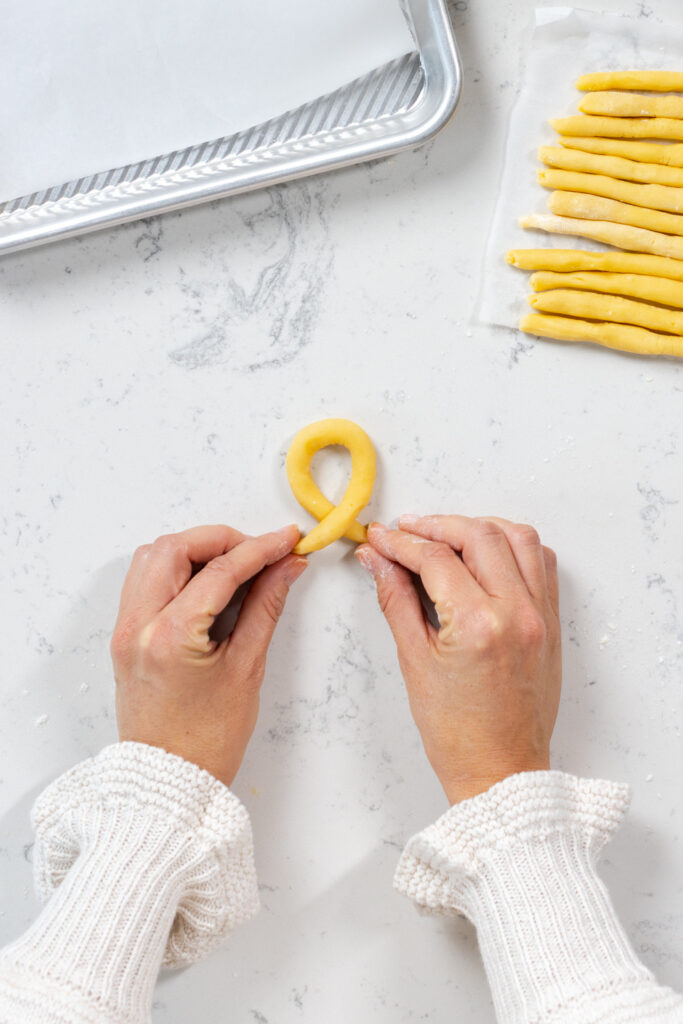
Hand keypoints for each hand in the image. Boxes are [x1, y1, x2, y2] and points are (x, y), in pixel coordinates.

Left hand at [112, 524, 305, 785]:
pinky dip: (176, 568)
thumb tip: (287, 567)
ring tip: (236, 565)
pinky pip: (144, 579)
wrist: (169, 782)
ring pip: (153, 557)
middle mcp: (137, 625)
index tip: (287, 540)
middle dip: (221, 539)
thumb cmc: (208, 739)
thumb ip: (266, 607)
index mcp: (170, 636)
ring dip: (195, 549)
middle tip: (260, 552)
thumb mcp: (247, 668)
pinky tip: (207, 581)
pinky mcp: (124, 635)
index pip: (219, 570)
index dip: (260, 548)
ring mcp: (125, 629)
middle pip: (174, 547)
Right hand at [357, 515, 560, 803]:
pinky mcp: (552, 621)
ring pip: (517, 538)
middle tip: (406, 531)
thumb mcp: (414, 661)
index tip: (379, 538)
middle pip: (478, 535)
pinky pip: (541, 562)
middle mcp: (517, 612)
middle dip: (436, 525)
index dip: (401, 542)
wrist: (500, 771)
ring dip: (478, 526)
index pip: (436, 558)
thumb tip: (377, 559)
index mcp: (479, 626)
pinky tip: (484, 553)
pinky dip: (512, 545)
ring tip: (445, 536)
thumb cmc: (456, 732)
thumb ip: (396, 599)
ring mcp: (541, 615)